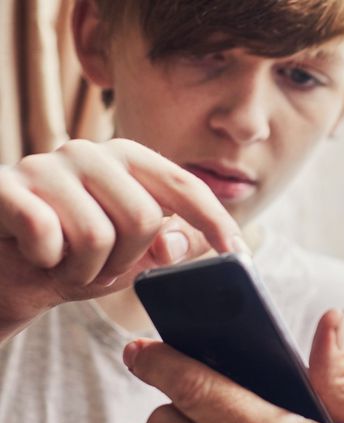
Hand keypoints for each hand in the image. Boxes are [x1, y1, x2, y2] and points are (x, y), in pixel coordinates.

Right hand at [0, 138, 244, 338]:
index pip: (186, 186)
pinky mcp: (5, 186)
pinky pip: (46, 233)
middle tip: (101, 268)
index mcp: (130, 160)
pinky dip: (47, 260)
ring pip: (97, 236)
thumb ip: (171, 247)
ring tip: (69, 263)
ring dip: (85, 269)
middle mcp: (91, 151)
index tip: (240, 254)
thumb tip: (173, 243)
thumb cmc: (78, 257)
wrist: (7, 270)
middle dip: (127, 261)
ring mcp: (45, 164)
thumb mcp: (136, 256)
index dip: (216, 221)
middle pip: (143, 218)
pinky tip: (37, 254)